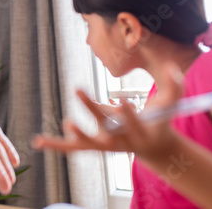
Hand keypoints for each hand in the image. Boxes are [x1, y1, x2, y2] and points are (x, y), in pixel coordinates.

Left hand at [32, 63, 182, 161]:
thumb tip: (170, 64)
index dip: (129, 115)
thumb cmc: (159, 122)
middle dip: (95, 115)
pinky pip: (73, 147)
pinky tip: (37, 142)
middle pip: (106, 131)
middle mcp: (121, 142)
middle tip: (85, 106)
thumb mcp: (170, 105)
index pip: (134, 125)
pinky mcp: (94, 145)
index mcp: (140, 134)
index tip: (124, 101)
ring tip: (64, 123)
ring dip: (73, 136)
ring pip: (85, 144)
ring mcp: (105, 145)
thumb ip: (174, 86)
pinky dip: (56, 145)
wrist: (153, 146)